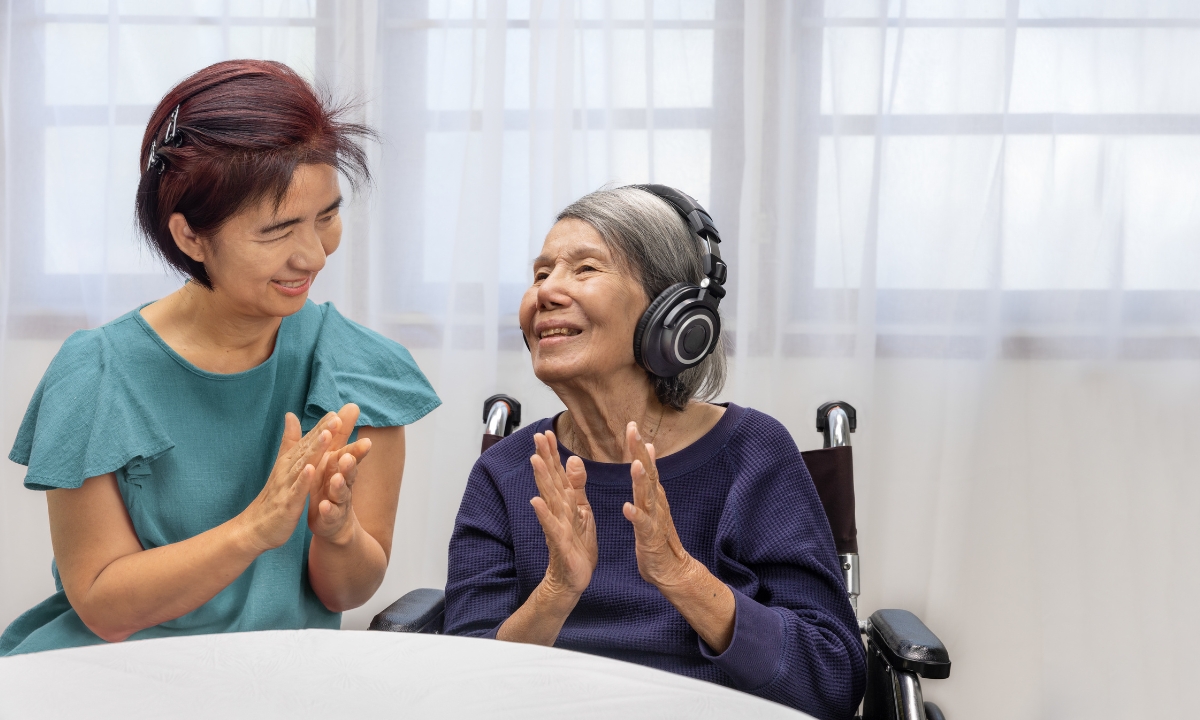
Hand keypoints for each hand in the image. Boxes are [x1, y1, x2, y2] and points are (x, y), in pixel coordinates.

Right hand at [240, 411, 340, 552]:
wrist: (254, 527)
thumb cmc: (273, 496)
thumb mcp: (283, 466)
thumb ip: (290, 441)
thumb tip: (291, 414)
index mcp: (290, 462)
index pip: (307, 441)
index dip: (321, 426)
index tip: (336, 412)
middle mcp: (288, 470)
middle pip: (307, 449)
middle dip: (322, 433)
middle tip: (336, 418)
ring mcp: (286, 486)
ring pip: (303, 466)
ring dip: (315, 450)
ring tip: (327, 435)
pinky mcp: (287, 504)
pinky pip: (296, 491)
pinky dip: (303, 480)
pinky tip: (312, 469)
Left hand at [308, 404, 372, 542]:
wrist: (333, 522)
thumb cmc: (331, 486)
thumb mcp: (333, 458)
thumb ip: (339, 435)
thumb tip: (350, 406)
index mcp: (340, 467)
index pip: (350, 452)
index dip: (353, 442)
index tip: (355, 438)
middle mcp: (344, 482)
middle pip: (350, 471)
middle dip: (351, 462)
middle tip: (350, 454)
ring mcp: (339, 501)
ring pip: (341, 492)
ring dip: (339, 485)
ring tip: (336, 478)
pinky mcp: (331, 518)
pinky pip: (330, 514)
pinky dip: (328, 510)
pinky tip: (324, 507)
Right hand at [529, 430, 596, 597]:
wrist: (573, 578)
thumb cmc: (576, 545)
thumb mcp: (582, 511)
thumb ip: (576, 486)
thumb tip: (573, 459)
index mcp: (565, 503)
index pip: (557, 473)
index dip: (552, 453)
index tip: (546, 432)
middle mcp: (557, 511)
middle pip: (550, 480)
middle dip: (545, 458)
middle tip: (538, 436)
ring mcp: (556, 526)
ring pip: (549, 499)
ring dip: (542, 479)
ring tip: (535, 460)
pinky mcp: (560, 543)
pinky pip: (551, 527)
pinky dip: (544, 514)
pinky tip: (535, 501)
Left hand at [623, 422, 697, 588]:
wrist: (671, 569)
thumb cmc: (657, 536)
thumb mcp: (653, 503)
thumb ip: (649, 478)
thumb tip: (649, 450)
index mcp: (653, 494)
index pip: (646, 465)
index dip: (638, 446)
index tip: (631, 425)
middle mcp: (656, 502)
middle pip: (649, 473)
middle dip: (640, 452)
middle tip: (633, 431)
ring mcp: (655, 519)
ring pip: (648, 496)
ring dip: (641, 480)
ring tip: (635, 464)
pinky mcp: (650, 538)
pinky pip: (643, 525)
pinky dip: (636, 515)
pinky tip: (627, 507)